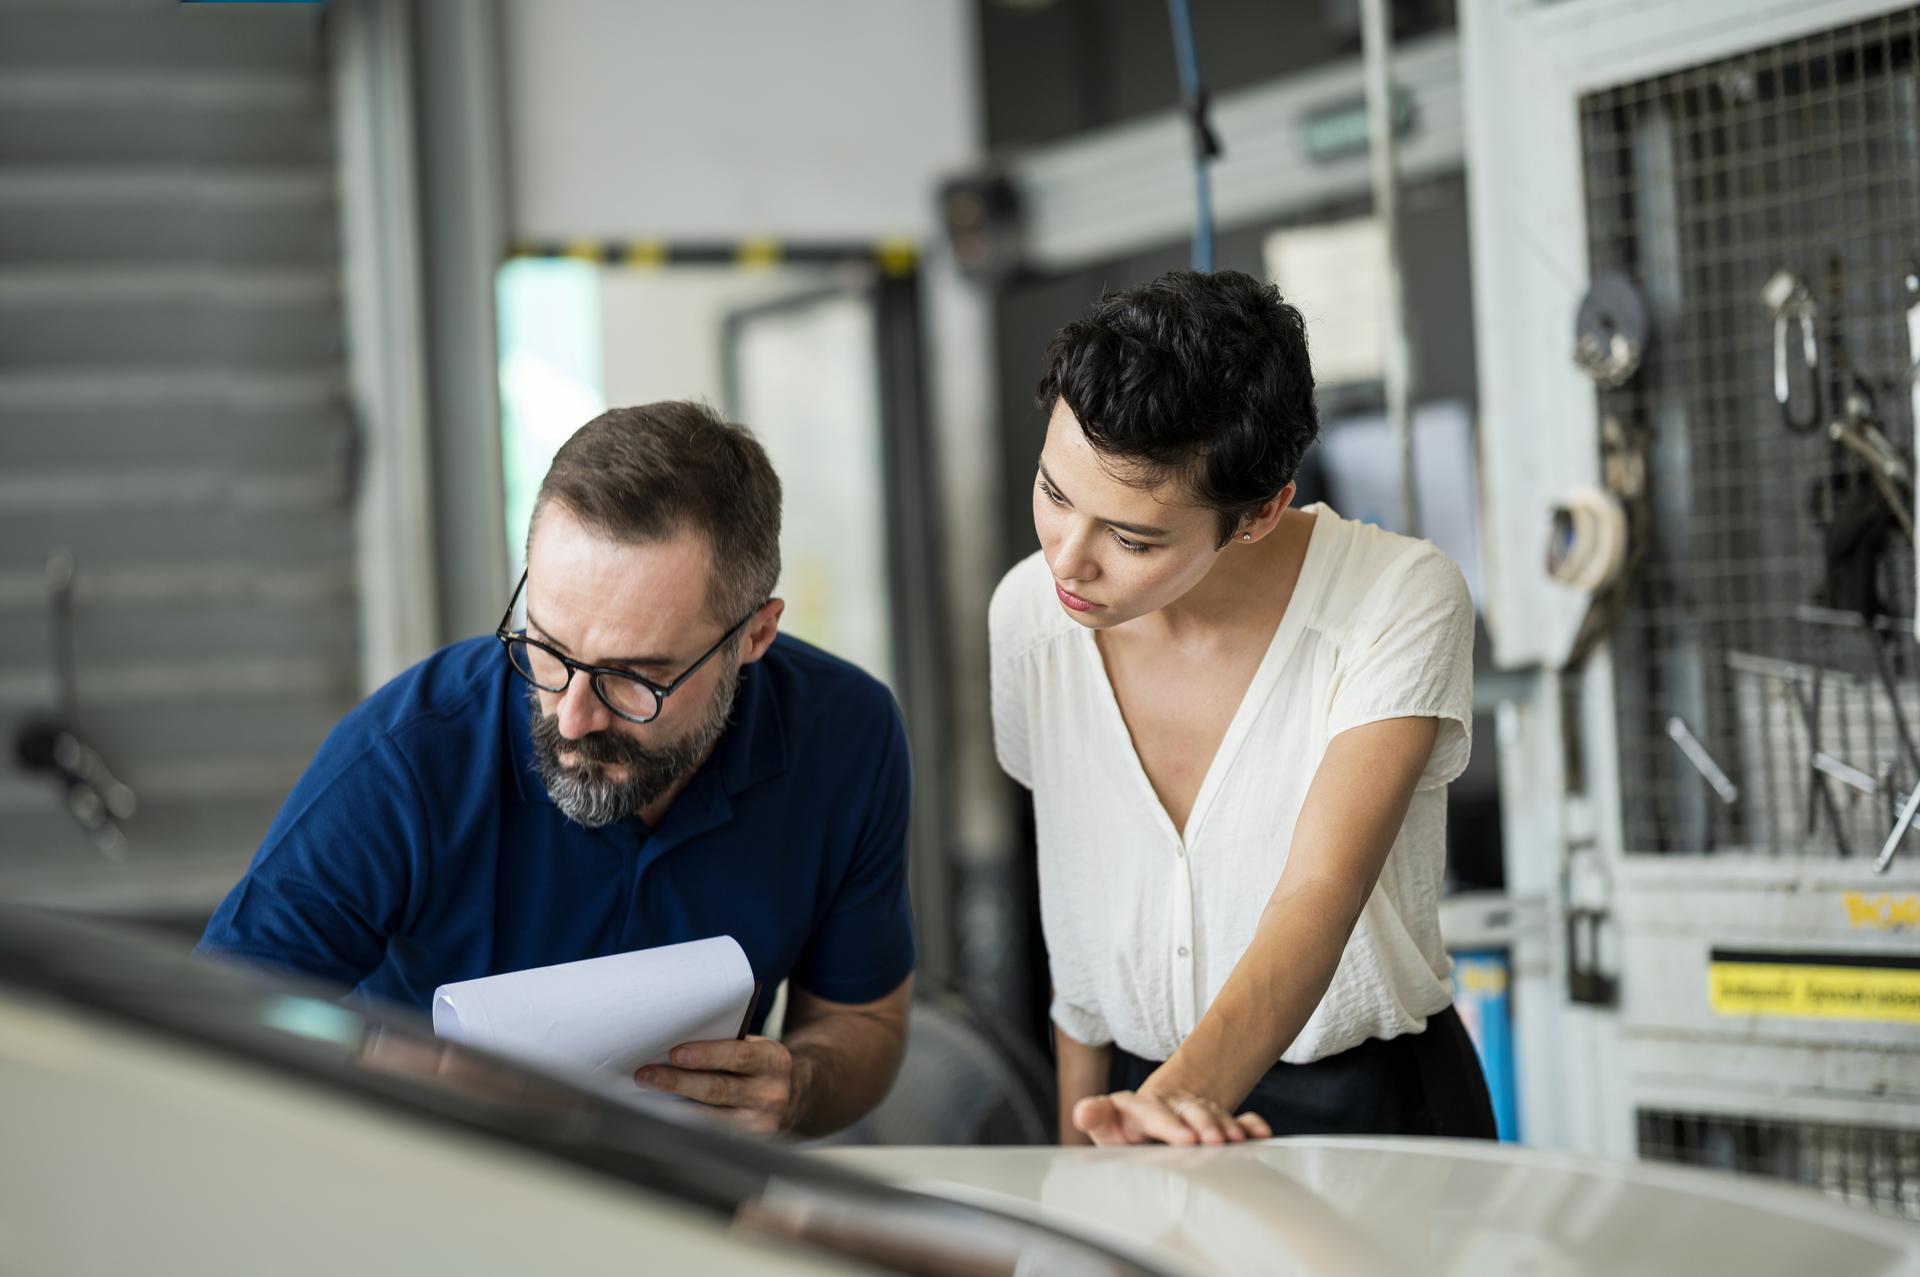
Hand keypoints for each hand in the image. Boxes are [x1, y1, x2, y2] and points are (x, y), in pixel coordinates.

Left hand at [634, 1035, 798, 1134]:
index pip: (740, 1055)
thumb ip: (724, 1046)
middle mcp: (771, 1094)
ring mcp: (761, 1123)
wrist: (786, 1096)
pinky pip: (710, 1136)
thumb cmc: (755, 1067)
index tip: (674, 1053)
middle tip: (647, 1075)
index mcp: (773, 1060)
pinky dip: (683, 1127)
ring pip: (710, 1118)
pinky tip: (661, 1119)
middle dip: (678, 1081)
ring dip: (672, 1108)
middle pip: (719, 1089)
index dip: (706, 1055)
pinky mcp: (748, 1144)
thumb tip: (671, 1048)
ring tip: (644, 1098)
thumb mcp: (752, 1048)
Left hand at [1071, 1085, 1272, 1146]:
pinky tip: (1260, 1134)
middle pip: (1188, 1111)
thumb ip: (1095, 1116)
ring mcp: (1194, 1110)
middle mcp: (1169, 1105)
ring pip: (1212, 1114)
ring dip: (1225, 1126)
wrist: (1148, 1120)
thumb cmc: (1122, 1129)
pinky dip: (1248, 1125)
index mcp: (1140, 1107)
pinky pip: (1235, 1117)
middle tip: (1213, 1141)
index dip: (1170, 1125)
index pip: (1154, 1112)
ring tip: (1235, 1141)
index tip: (1186, 1140)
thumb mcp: (1105, 1125)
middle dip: (1202, 1124)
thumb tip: (1082, 1111)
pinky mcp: (1213, 1117)